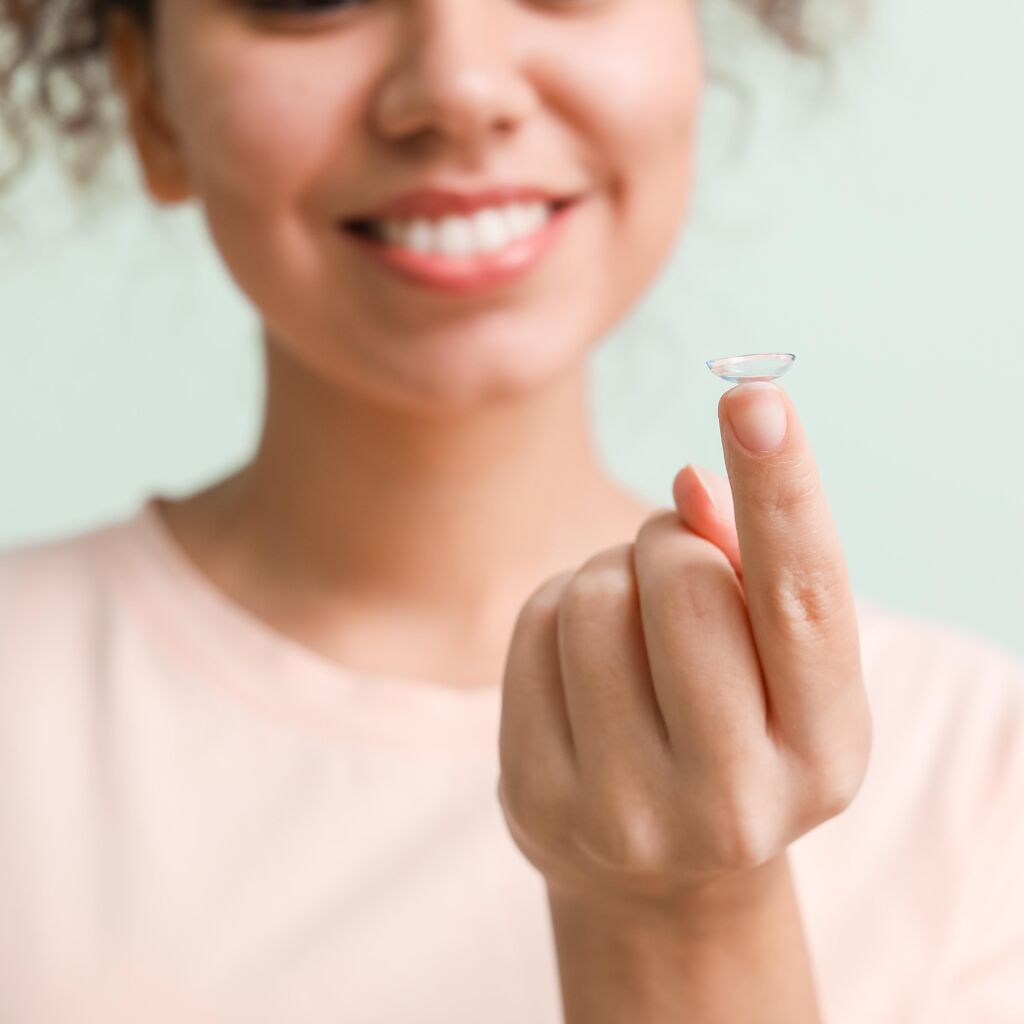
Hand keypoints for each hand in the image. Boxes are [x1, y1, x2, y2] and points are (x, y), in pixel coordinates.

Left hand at [497, 381, 871, 913]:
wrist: (662, 874)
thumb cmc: (735, 734)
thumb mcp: (776, 668)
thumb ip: (752, 570)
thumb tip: (689, 483)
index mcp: (823, 752)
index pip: (803, 600)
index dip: (782, 490)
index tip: (752, 396)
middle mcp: (734, 799)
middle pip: (679, 580)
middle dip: (670, 540)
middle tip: (673, 565)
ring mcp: (625, 811)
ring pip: (594, 596)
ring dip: (611, 573)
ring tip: (631, 622)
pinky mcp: (538, 799)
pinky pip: (533, 627)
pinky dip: (557, 610)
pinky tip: (582, 659)